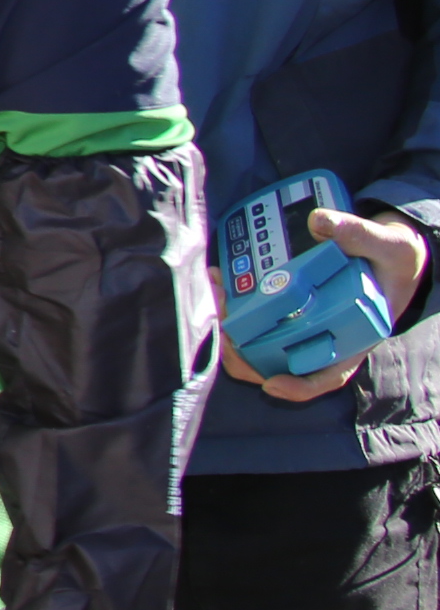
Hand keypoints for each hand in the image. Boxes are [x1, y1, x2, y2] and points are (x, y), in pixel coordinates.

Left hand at [222, 207, 429, 402]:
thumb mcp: (387, 245)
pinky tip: (222, 276)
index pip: (327, 376)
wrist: (385, 253)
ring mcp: (300, 326)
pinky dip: (234, 302)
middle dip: (243, 346)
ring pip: (257, 342)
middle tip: (225, 310)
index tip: (271, 383)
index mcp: (354, 339)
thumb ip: (358, 235)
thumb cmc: (390, 260)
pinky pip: (252, 316)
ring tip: (219, 287)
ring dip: (232, 321)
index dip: (299, 387)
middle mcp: (323, 339)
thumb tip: (319, 222)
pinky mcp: (283, 309)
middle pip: (277, 361)